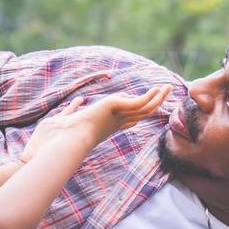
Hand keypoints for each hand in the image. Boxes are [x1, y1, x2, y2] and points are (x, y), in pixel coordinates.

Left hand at [19, 85, 171, 162]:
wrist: (62, 141)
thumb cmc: (59, 136)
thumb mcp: (67, 118)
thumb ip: (73, 109)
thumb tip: (77, 101)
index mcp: (105, 126)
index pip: (127, 120)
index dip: (138, 113)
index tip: (146, 105)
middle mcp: (115, 123)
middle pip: (141, 113)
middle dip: (153, 103)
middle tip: (165, 93)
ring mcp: (118, 117)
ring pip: (145, 109)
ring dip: (158, 98)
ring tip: (169, 88)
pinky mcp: (118, 108)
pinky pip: (140, 104)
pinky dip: (150, 97)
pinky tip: (158, 90)